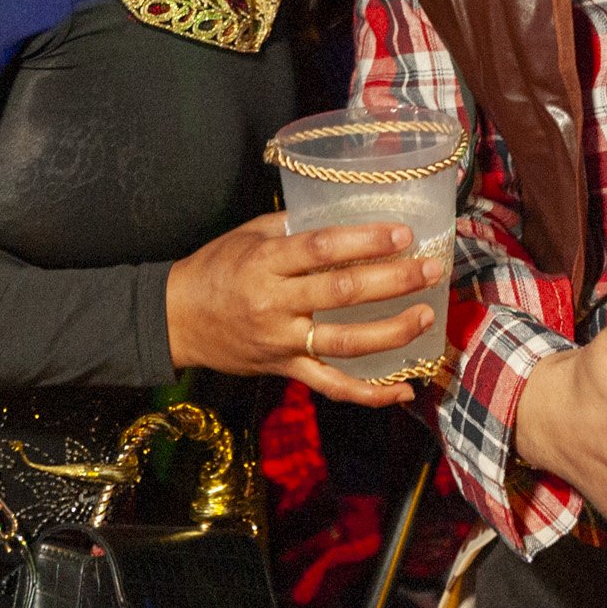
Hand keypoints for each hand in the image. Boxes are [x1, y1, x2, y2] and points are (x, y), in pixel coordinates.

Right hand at [166, 213, 442, 406]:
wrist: (175, 320)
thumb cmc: (215, 268)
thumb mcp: (248, 235)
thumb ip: (294, 226)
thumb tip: (347, 214)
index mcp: (265, 262)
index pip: (321, 249)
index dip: (365, 241)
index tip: (403, 234)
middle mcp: (275, 303)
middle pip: (341, 294)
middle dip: (393, 282)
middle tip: (431, 269)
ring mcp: (282, 341)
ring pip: (344, 343)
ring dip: (391, 333)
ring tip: (425, 317)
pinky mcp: (286, 369)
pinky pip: (332, 386)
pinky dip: (370, 393)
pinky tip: (404, 390)